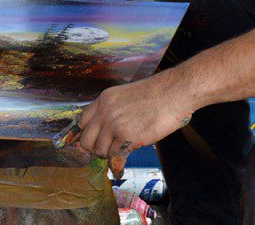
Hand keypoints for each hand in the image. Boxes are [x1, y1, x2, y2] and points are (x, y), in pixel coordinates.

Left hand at [73, 72, 195, 163]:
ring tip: (121, 150)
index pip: (81, 122)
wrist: (173, 93)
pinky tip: (124, 161)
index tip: (87, 143)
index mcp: (103, 99)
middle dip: (95, 149)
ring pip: (101, 151)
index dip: (82, 135)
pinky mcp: (127, 137)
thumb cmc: (155, 95)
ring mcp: (115, 125)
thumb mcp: (125, 96)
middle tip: (107, 150)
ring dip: (110, 154)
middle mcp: (105, 112)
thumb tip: (105, 132)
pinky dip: (120, 161)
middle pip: (86, 141)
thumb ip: (112, 111)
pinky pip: (116, 156)